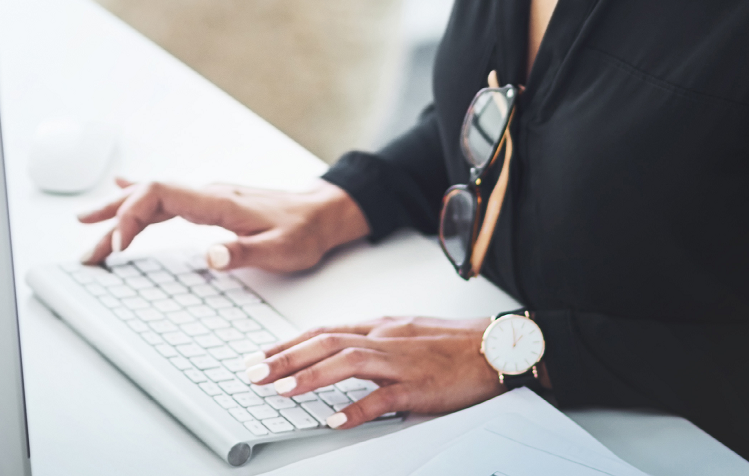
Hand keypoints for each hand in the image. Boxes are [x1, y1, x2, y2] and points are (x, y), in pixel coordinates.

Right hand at [77, 178, 369, 271]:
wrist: (323, 213)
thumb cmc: (304, 232)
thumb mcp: (280, 250)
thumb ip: (243, 253)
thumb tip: (208, 256)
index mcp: (218, 201)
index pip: (160, 195)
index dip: (132, 215)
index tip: (120, 246)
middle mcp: (207, 193)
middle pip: (147, 195)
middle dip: (112, 218)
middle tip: (85, 246)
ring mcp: (207, 196)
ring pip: (152, 197)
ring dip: (119, 211)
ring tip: (86, 225)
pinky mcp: (210, 204)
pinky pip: (165, 198)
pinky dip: (138, 200)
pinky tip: (120, 193)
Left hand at [242, 317, 507, 429]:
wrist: (495, 347)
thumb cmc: (452, 344)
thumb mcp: (405, 332)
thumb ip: (372, 341)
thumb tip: (338, 351)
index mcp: (379, 326)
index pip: (323, 331)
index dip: (288, 344)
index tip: (260, 356)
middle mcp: (384, 338)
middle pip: (326, 342)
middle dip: (286, 358)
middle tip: (253, 373)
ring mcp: (401, 361)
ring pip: (347, 362)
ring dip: (311, 377)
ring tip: (282, 391)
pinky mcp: (419, 386)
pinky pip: (383, 397)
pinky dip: (357, 409)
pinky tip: (335, 421)